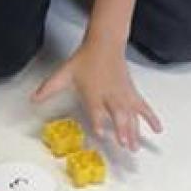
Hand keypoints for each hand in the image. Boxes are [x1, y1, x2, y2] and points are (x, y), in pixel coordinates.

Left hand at [31, 40, 159, 156]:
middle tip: (124, 145)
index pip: (96, 109)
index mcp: (94, 92)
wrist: (104, 44)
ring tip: (135, 146)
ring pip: (131, 115)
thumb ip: (49, 88)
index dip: (99, 121)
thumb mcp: (64, 73)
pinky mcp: (131, 93)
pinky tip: (157, 129)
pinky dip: (151, 118)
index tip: (101, 133)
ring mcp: (123, 94)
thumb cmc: (86, 59)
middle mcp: (110, 95)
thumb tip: (33, 99)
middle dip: (122, 130)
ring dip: (134, 131)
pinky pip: (143, 108)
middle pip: (118, 115)